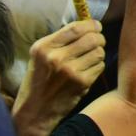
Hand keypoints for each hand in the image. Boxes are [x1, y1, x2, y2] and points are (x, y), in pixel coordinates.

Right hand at [12, 20, 105, 134]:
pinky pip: (100, 65)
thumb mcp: (40, 56)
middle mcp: (57, 58)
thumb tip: (86, 25)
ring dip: (98, 53)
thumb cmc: (39, 80)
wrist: (35, 111)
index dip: (91, 24)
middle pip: (92, 38)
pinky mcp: (82, 83)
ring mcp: (70, 71)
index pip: (76, 28)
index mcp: (44, 47)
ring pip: (99, 51)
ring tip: (91, 57)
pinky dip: (97, 66)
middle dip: (99, 38)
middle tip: (97, 41)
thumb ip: (60, 40)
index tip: (96, 26)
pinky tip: (88, 70)